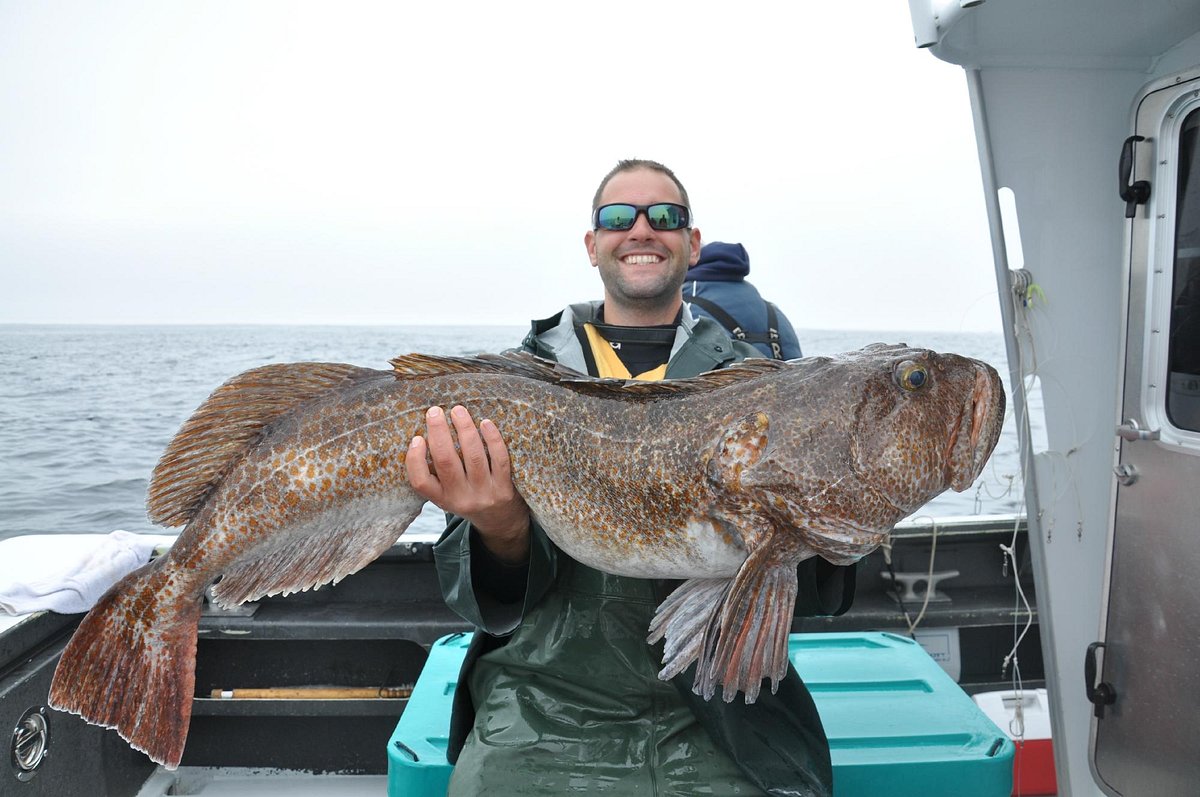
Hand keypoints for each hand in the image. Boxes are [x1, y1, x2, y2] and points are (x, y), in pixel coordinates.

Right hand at [406, 405, 530, 563]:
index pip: (421, 482)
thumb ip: (435, 472)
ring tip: (458, 410)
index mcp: (441, 498)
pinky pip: (499, 459)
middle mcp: (461, 498)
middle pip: (446, 462)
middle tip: (435, 411)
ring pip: (473, 457)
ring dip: (465, 429)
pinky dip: (492, 439)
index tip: (417, 438)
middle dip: (439, 433)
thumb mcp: (446, 493)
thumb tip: (426, 432)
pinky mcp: (504, 487)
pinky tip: (485, 423)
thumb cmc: (467, 497)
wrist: (499, 520)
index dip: (415, 459)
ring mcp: (484, 493)